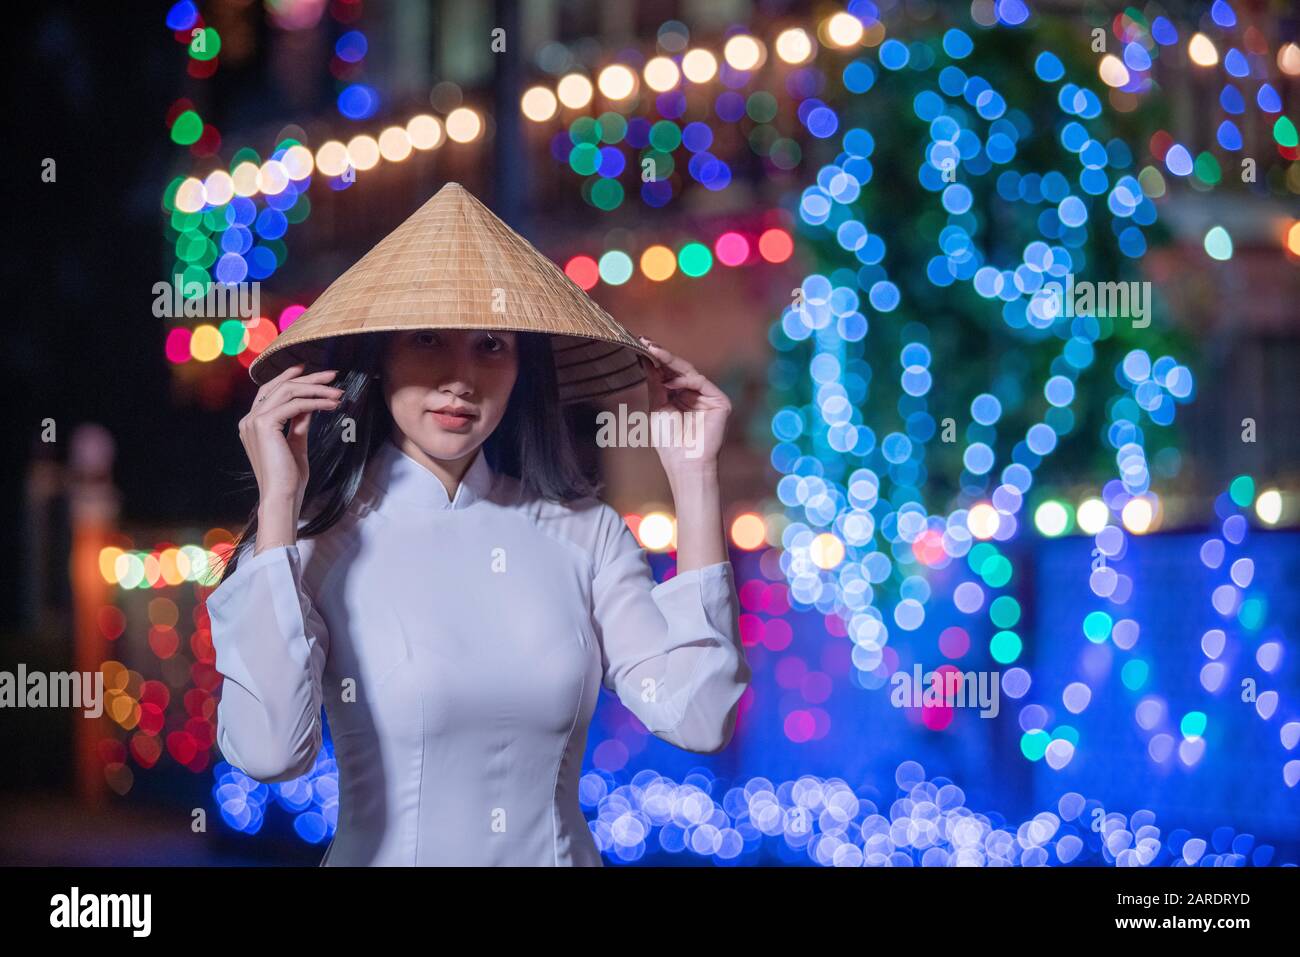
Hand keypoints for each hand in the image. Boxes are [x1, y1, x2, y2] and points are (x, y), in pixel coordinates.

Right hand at [238, 363, 341, 548]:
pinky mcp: (263, 424)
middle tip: (333, 374)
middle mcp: (249, 420)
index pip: (270, 391)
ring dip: (316, 388)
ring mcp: (253, 421)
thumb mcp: (295, 443)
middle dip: (308, 378)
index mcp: (252, 424)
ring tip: (338, 392)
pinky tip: (332, 404)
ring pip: (288, 391)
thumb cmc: (289, 477)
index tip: (309, 369)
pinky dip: (316, 401)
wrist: (282, 496)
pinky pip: (295, 404)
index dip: (289, 376)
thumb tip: (309, 405)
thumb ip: (298, 423)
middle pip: (280, 386)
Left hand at [638, 337, 729, 475]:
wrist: (684, 463)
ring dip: (670, 362)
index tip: (641, 344)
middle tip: (646, 342)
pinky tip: (670, 381)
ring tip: (653, 354)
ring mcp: (709, 398)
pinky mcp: (720, 402)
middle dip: (662, 356)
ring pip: (689, 372)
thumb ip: (655, 383)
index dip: (656, 360)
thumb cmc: (669, 441)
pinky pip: (701, 382)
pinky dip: (684, 380)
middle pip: (679, 370)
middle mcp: (697, 395)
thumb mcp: (657, 406)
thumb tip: (646, 358)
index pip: (669, 374)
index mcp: (681, 397)